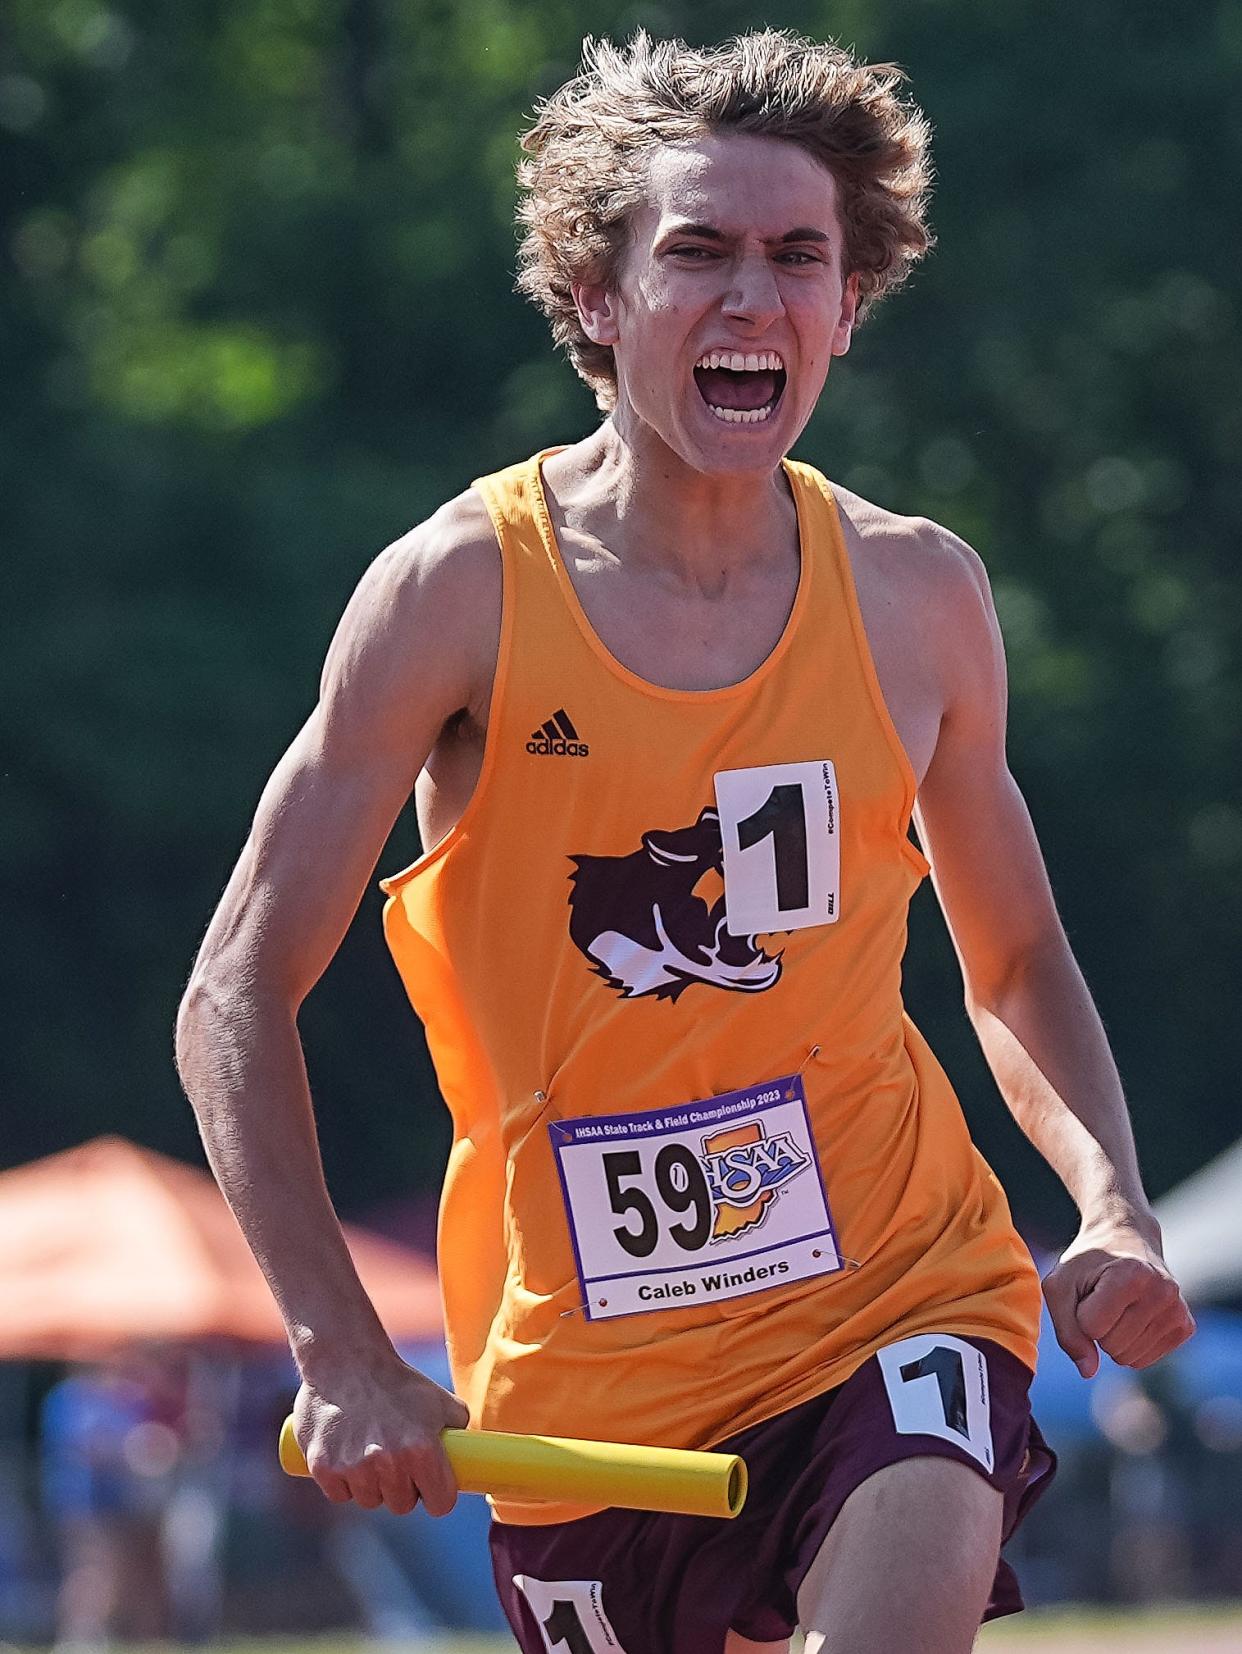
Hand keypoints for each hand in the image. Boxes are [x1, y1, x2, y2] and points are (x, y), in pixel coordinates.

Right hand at [292, 1349, 469, 1515]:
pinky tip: (346, 1453)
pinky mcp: (322, 1467)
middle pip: (403, 1505)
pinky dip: (343, 1481)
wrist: (347, 1360)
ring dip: (372, 1484)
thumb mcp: (440, 1400)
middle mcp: (388, 1462)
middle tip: (398, 1460)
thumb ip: (458, 1431)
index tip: (432, 1486)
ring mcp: (353, 1467)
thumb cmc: (397, 1382)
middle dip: (403, 1488)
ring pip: (370, 1500)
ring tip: (370, 1450)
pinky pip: (340, 1493)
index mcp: (421, 1449)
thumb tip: (471, 1456)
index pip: (440, 1503)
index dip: (438, 1495)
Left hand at [1042, 1216, 1194, 1377]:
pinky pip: (1145, 1360)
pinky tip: (1133, 1316)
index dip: (1079, 1314)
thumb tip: (1087, 1372)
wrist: (1126, 1238)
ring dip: (1113, 1339)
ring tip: (1118, 1306)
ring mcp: (1178, 1310)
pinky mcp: (1185, 1326)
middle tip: (1102, 1298)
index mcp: (1130, 1275)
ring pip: (1128, 1358)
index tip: (1087, 1290)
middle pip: (1111, 1346)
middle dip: (1097, 1329)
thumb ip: (1066, 1330)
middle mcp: (1162, 1291)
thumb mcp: (1060, 1286)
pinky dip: (1131, 1345)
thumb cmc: (1087, 1264)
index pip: (1091, 1327)